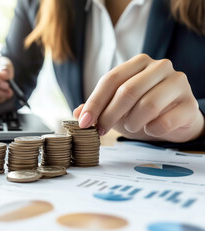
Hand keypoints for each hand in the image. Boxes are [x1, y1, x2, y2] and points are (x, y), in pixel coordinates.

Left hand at [73, 54, 204, 142]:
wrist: (174, 120)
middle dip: (109, 115)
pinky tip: (150, 128)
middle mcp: (160, 67)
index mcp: (139, 62)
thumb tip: (77, 113)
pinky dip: (151, 130)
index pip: (111, 79)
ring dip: (132, 122)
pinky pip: (163, 121)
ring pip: (147, 106)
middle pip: (127, 91)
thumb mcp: (116, 106)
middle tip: (100, 131)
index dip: (94, 102)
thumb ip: (97, 106)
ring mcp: (178, 83)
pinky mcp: (190, 104)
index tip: (83, 122)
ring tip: (131, 126)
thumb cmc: (141, 110)